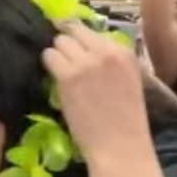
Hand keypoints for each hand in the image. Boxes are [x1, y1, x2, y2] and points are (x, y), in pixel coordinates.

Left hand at [41, 22, 151, 167]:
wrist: (120, 146)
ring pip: (58, 41)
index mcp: (125, 52)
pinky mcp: (67, 76)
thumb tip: (85, 49)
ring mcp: (85, 62)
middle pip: (74, 31)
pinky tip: (53, 78)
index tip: (75, 49)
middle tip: (64, 60)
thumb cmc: (125, 121)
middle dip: (67, 43)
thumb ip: (111, 61)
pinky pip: (48, 57)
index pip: (93, 30)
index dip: (80, 39)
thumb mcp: (129, 80)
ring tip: (59, 70)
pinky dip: (48, 65)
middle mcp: (106, 51)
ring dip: (56, 54)